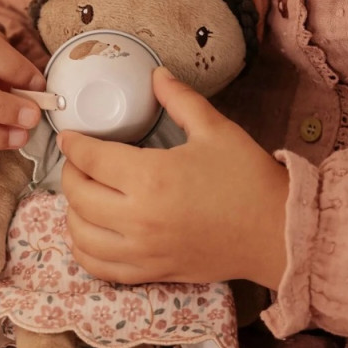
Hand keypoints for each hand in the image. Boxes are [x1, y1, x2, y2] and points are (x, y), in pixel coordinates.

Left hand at [59, 67, 288, 289]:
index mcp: (151, 177)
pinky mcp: (151, 272)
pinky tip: (90, 233)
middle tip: (80, 161)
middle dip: (71, 174)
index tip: (70, 136)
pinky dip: (84, 249)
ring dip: (72, 212)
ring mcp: (142, 251)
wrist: (277, 231)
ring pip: (81, 234)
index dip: (74, 144)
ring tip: (83, 194)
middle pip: (78, 196)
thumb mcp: (216, 130)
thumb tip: (156, 75)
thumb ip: (181, 99)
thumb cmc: (249, 178)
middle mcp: (138, 218)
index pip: (92, 159)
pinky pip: (99, 266)